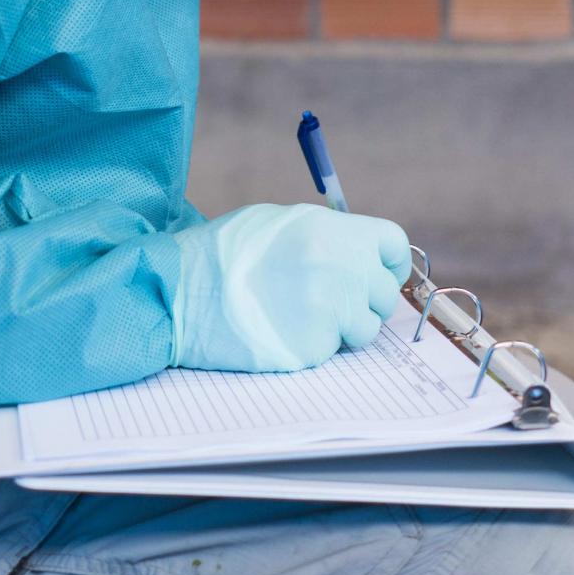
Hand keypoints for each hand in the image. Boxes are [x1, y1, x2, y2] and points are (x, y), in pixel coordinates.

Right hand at [168, 203, 410, 373]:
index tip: (376, 273)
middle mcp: (341, 269)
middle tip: (328, 300)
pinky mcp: (314, 348)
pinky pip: (332, 351)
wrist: (180, 292)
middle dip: (362, 299)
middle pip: (384, 292)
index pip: (394, 245)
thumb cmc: (223, 255)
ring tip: (298, 315)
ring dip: (342, 328)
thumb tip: (359, 252)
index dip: (387, 262)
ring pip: (365, 329)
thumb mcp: (278, 223)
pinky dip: (313, 345)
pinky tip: (281, 330)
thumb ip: (327, 236)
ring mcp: (331, 312)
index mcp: (334, 232)